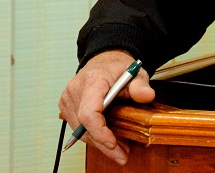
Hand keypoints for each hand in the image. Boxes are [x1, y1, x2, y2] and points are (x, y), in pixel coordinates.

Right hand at [58, 49, 155, 165]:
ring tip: (120, 150)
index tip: (113, 143)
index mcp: (92, 80)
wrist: (103, 60)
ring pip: (80, 130)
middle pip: (84, 126)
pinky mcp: (67, 105)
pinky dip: (93, 136)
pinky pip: (78, 127)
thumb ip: (140, 86)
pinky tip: (108, 141)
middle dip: (103, 143)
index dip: (99, 131)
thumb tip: (147, 96)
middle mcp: (75, 90)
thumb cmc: (118, 67)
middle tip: (122, 155)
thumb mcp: (136, 73)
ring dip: (99, 143)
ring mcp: (68, 98)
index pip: (88, 112)